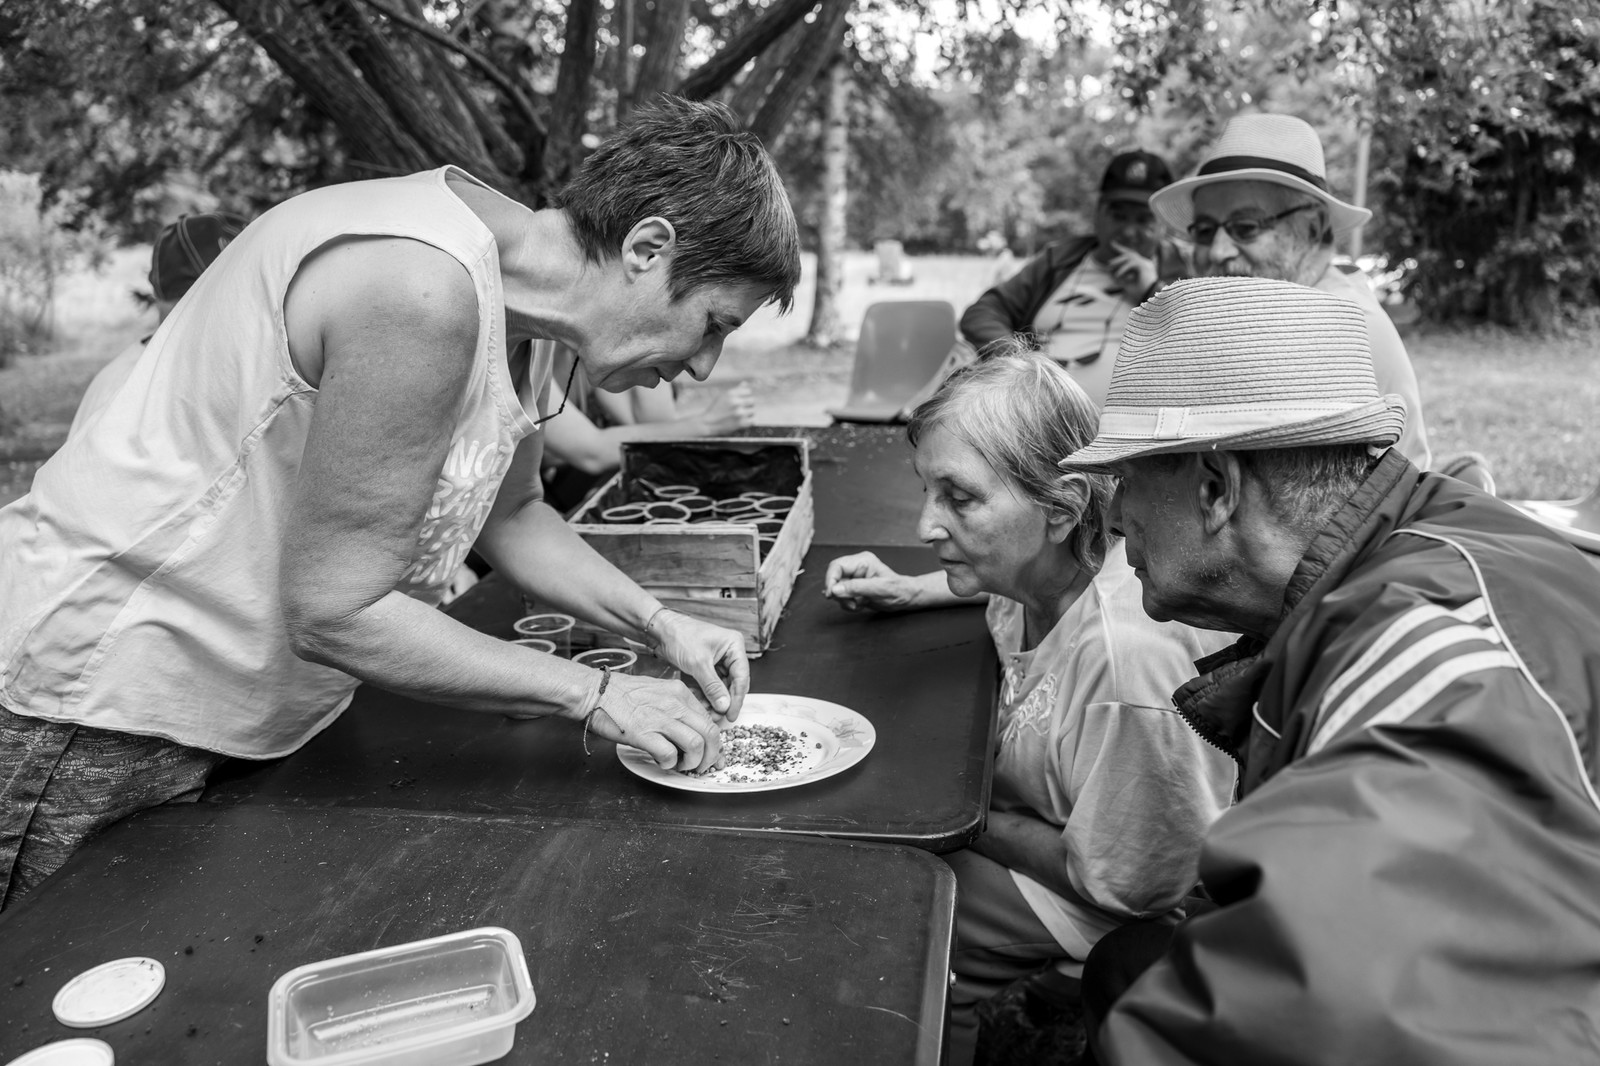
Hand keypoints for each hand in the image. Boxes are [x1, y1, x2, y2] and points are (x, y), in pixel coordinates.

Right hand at [585, 672, 723, 771]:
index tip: (713, 756)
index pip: (709, 720)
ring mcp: (660, 718)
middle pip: (710, 733)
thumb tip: (688, 730)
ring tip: (680, 766)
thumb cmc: (620, 693)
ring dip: (692, 762)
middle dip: (711, 756)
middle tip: (702, 767)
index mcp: (679, 693)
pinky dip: (669, 764)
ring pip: (696, 744)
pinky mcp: (644, 733)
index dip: (715, 743)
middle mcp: (674, 703)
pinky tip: (661, 763)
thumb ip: (675, 708)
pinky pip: (669, 754)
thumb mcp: (656, 692)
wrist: (593, 692)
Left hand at [645, 609, 749, 720]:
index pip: (742, 677)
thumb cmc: (680, 636)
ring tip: (707, 713)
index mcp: (734, 646)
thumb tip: (724, 706)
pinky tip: (700, 704)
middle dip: (725, 701)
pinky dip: (707, 695)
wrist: (661, 630)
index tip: (731, 715)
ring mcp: (720, 660)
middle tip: (718, 717)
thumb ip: (712, 686)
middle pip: (734, 683)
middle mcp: (730, 653)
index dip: (737, 698)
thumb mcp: (698, 663)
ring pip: (722, 687)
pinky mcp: (708, 667)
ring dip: (715, 700)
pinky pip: (712, 685)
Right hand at [696, 383, 755, 435]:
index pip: (749, 391)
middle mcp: (735, 402)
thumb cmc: (716, 408)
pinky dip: (747, 423)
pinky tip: (740, 422)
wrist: (707, 423)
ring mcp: (739, 413)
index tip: (741, 401)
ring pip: (752, 412)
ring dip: (748, 415)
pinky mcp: (740, 423)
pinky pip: (751, 421)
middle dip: (748, 405)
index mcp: (731, 393)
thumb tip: (746, 383)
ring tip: (739, 416)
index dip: (746, 396)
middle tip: (741, 409)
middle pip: (752, 401)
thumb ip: (735, 389)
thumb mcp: (723, 396)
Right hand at [823, 551, 918, 611]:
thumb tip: (835, 589)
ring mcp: (855, 579)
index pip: (836, 566)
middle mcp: (856, 568)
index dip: (831, 580)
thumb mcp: (878, 589)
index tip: (831, 594)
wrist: (906, 598)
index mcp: (862, 561)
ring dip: (844, 601)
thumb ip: (856, 588)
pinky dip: (848, 604)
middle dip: (839, 594)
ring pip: (837, 590)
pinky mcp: (855, 589)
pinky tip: (859, 605)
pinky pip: (842, 597)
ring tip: (857, 605)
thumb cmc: (898, 590)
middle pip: (835, 579)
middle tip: (850, 603)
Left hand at [1108, 242, 1158, 297]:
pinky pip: (1131, 264)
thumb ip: (1120, 278)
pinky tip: (1117, 275)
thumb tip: (1110, 273)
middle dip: (1120, 249)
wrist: (1150, 297)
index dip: (1122, 250)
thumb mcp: (1126, 284)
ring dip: (1118, 261)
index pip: (1132, 256)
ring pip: (1130, 257)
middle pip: (1131, 253)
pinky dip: (1123, 269)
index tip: (1113, 244)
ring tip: (1109, 266)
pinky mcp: (1144, 266)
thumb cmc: (1140, 293)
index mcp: (1143, 266)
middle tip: (1111, 246)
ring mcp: (1146, 264)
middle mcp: (1145, 263)